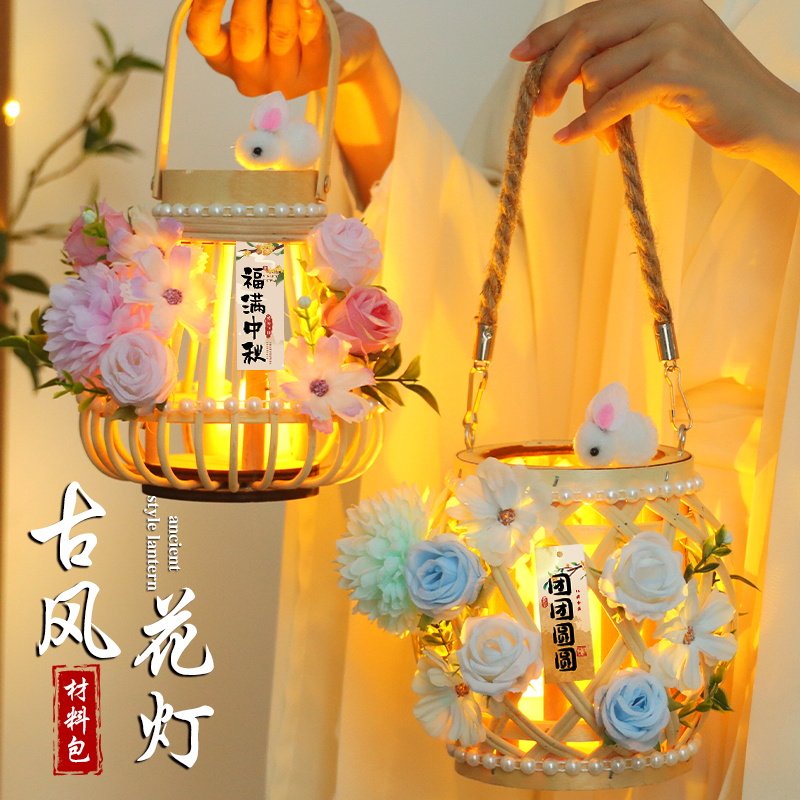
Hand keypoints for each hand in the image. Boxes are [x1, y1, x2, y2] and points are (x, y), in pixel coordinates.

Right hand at [187, 0, 378, 97]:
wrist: (340, 45)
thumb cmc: (287, 17)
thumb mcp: (258, 4)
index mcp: (224, 57)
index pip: (202, 34)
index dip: (205, 4)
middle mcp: (251, 76)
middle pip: (245, 30)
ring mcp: (285, 81)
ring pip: (281, 31)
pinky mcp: (318, 73)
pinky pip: (311, 33)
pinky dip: (308, 6)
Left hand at [510, 0, 799, 162]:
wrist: (760, 116)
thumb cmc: (704, 94)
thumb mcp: (659, 62)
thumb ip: (621, 53)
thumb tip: (565, 68)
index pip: (591, 11)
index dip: (549, 34)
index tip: (520, 56)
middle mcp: (668, 7)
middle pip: (585, 34)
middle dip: (553, 74)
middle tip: (540, 108)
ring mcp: (675, 35)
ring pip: (597, 71)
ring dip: (588, 113)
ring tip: (600, 138)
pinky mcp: (678, 72)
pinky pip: (614, 99)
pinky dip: (590, 123)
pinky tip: (574, 138)